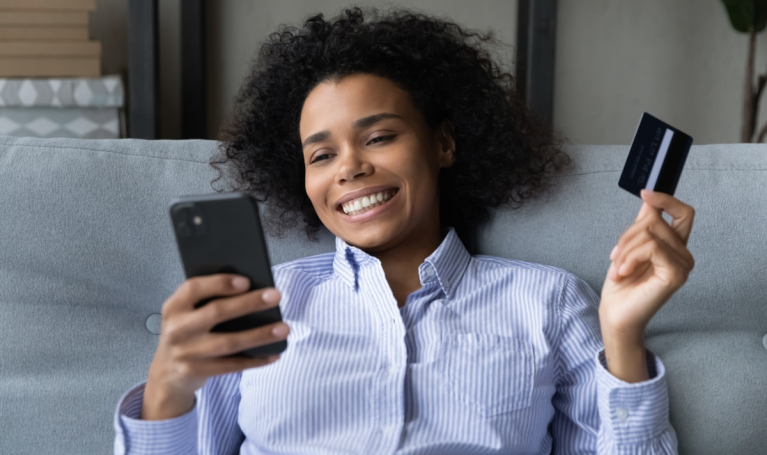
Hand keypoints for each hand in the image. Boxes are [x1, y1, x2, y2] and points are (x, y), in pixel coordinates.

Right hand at [143, 274, 289, 419]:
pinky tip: (273, 354)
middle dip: (249, 303)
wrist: (166, 375)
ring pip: (229, 342)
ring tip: (284, 328)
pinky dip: (255, 360)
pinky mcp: (197, 372)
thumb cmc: (186, 334)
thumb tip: (251, 289)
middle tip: (276, 296)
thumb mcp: (186, 315)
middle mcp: (177, 329)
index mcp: (174, 307)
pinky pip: (231, 366)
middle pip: (216, 312)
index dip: (220, 283)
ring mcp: (186, 353)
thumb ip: (207, 302)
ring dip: (260, 335)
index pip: (194, 288)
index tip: (246, 281)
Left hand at [599, 190, 694, 380]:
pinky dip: (630, 257)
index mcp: (674, 247)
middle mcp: (683, 255)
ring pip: (650, 233)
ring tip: (618, 268)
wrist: (616, 314)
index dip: (666, 200)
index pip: (683, 213)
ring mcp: (682, 266)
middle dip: (627, 236)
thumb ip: (642, 226)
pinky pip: (651, 248)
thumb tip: (648, 201)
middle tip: (614, 257)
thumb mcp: (628, 248)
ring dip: (624, 249)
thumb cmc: (621, 285)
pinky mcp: (676, 275)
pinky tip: (623, 272)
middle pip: (656, 221)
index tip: (645, 193)